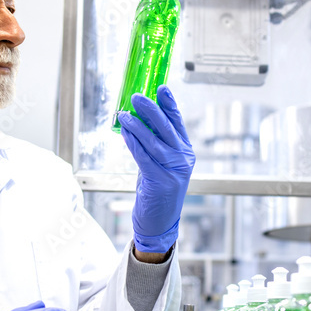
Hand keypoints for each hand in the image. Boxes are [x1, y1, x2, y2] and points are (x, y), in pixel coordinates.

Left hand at [118, 85, 194, 253]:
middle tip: (137, 96)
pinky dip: (133, 142)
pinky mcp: (160, 181)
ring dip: (137, 125)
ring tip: (125, 113)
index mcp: (186, 152)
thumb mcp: (161, 164)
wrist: (159, 223)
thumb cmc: (157, 192)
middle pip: (166, 128)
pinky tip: (125, 132)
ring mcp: (174, 171)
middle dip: (151, 109)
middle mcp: (184, 159)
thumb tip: (139, 121)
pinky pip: (143, 156)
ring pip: (153, 141)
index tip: (161, 87)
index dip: (170, 104)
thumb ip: (155, 144)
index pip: (178, 123)